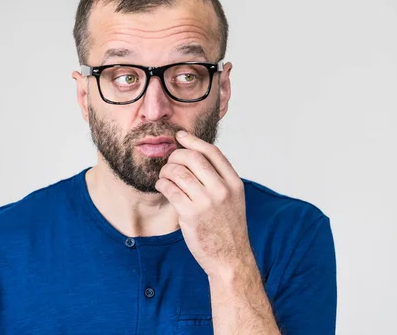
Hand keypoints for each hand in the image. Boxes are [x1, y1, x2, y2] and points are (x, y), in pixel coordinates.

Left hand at [155, 130, 253, 278]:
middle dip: (176, 155)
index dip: (193, 141)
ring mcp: (206, 202)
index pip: (212, 152)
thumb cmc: (228, 229)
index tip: (181, 136)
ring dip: (166, 171)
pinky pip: (169, 189)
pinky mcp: (190, 214)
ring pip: (178, 172)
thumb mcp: (233, 199)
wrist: (230, 259)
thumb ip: (220, 179)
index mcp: (234, 183)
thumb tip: (196, 156)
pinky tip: (163, 187)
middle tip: (170, 161)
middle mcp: (222, 190)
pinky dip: (162, 184)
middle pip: (193, 157)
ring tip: (165, 177)